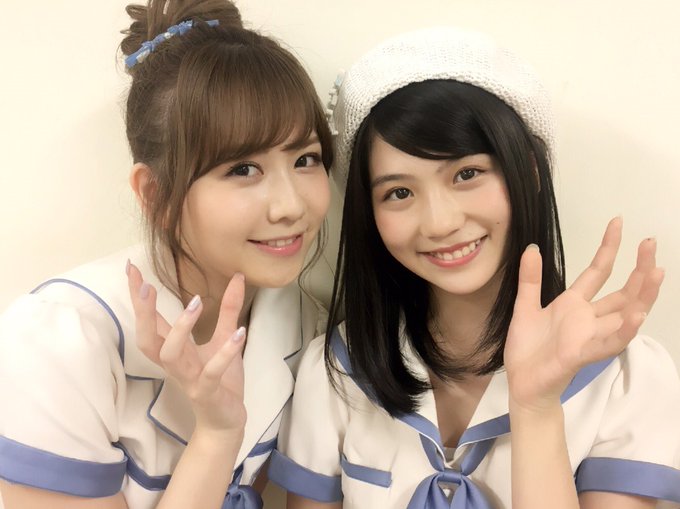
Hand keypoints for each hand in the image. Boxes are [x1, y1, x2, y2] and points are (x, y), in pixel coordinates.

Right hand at [126, 262, 246, 432]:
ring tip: (196, 302)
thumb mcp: (225, 337)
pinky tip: (240, 334)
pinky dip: (225, 354)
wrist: (226, 421)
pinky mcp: (207, 392)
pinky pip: (211, 373)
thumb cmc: (221, 379)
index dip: (139, 298)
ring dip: (181, 328)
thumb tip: (237, 276)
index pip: (151, 321)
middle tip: (146, 285)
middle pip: (147, 339)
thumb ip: (228, 309)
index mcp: (175, 350)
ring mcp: (189, 379)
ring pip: (171, 355)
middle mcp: (175, 364)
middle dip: (144, 313)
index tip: (130, 268)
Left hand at [504, 217, 663, 410]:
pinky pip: (609, 343)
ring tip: (657, 272)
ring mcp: (589, 336)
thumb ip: (530, 279)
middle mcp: (588, 319)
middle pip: (622, 291)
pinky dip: (624, 330)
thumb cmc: (527, 349)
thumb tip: (531, 247)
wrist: (522, 383)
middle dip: (638, 268)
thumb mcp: (525, 306)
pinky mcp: (582, 354)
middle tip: (651, 243)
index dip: (608, 248)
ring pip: (624, 314)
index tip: (618, 222)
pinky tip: (637, 316)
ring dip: (642, 295)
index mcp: (574, 305)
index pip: (598, 271)